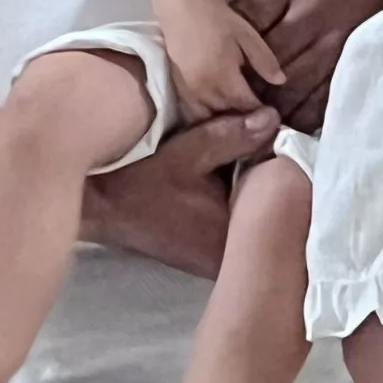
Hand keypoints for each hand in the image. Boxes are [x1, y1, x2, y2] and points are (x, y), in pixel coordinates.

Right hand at [81, 105, 274, 279]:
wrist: (100, 209)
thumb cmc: (140, 184)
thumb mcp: (188, 152)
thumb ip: (232, 136)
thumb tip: (273, 119)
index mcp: (233, 238)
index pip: (277, 205)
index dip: (282, 173)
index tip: (277, 147)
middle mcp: (231, 260)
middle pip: (269, 217)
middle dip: (269, 185)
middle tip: (265, 150)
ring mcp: (219, 263)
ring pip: (253, 224)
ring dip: (253, 196)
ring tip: (247, 165)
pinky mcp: (208, 259)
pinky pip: (237, 230)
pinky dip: (237, 208)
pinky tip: (228, 185)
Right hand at [162, 0, 283, 120]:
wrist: (183, 9)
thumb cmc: (219, 21)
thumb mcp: (247, 36)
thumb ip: (264, 60)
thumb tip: (281, 82)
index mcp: (223, 77)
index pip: (246, 105)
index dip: (260, 112)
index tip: (272, 114)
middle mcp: (204, 89)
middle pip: (228, 115)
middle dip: (244, 118)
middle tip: (258, 118)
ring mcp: (189, 92)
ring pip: (209, 117)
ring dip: (225, 119)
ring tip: (238, 118)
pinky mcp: (178, 90)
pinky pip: (194, 113)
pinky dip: (207, 116)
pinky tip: (217, 114)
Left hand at [237, 0, 382, 132]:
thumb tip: (230, 22)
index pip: (252, 31)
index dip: (231, 57)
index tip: (214, 75)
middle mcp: (313, 26)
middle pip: (269, 69)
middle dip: (246, 92)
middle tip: (227, 111)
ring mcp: (335, 52)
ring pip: (293, 91)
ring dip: (271, 110)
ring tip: (253, 125)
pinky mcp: (353, 69)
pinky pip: (323, 101)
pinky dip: (302, 117)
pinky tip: (288, 126)